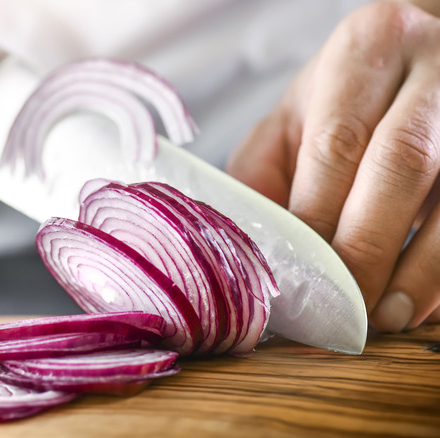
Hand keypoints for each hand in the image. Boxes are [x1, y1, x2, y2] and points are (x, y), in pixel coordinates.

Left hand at [227, 0, 439, 332]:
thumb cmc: (350, 93)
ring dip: (420, 269)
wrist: (430, 51)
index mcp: (367, 50)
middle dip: (366, 248)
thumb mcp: (295, 113)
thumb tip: (252, 245)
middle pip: (399, 166)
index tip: (298, 274)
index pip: (336, 143)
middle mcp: (432, 72)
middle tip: (341, 306)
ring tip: (384, 316)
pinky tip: (420, 297)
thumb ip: (264, 170)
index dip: (316, 218)